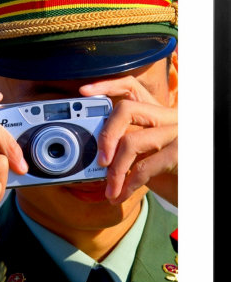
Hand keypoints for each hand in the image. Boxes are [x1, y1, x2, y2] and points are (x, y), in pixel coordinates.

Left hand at [80, 76, 177, 206]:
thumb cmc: (171, 175)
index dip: (107, 86)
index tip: (84, 91)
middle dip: (105, 135)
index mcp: (159, 113)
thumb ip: (126, 146)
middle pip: (126, 109)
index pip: (131, 87)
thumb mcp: (146, 155)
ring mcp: (177, 132)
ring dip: (115, 171)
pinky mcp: (180, 153)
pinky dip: (127, 185)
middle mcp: (169, 116)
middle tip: (99, 161)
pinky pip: (143, 168)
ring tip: (110, 189)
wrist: (197, 193)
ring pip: (131, 141)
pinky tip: (121, 195)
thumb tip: (95, 153)